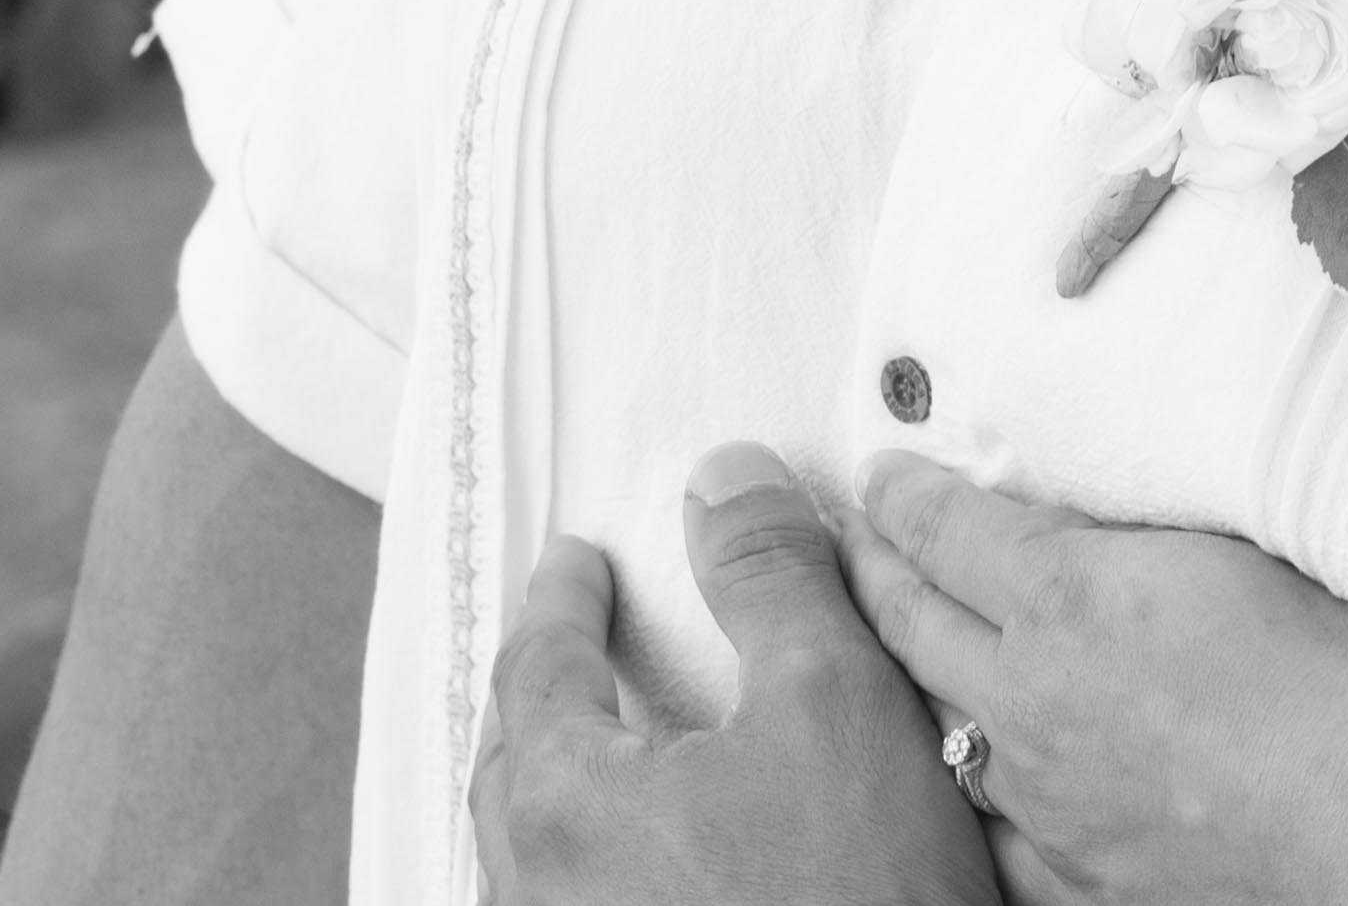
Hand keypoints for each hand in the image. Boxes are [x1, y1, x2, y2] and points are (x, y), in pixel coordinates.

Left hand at [477, 443, 1003, 905]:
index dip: (563, 599)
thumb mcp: (836, 703)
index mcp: (566, 811)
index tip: (579, 562)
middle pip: (511, 774)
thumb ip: (772, 579)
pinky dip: (596, 861)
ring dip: (563, 787)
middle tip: (573, 642)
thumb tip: (727, 483)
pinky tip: (657, 861)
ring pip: (534, 859)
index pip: (537, 670)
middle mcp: (542, 900)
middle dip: (541, 696)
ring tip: (614, 750)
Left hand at [838, 452, 1347, 905]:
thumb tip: (1080, 520)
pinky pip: (993, 835)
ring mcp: (1044, 795)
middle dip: (875, 572)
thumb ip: (1133, 537)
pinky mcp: (1074, 873)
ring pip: (941, 733)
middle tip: (852, 539)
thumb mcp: (1232, 550)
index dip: (904, 498)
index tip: (881, 479)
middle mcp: (1030, 696)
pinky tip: (973, 790)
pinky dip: (977, 803)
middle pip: (916, 622)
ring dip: (914, 685)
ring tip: (898, 656)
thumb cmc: (1335, 671)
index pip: (947, 530)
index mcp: (1065, 597)